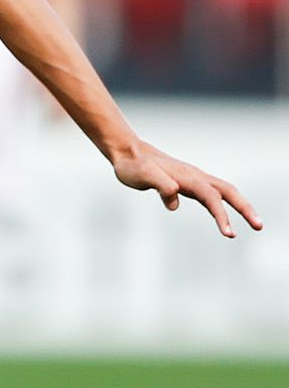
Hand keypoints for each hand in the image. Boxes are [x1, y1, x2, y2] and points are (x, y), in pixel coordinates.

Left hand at [111, 141, 263, 238]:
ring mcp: (193, 179)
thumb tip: (174, 196)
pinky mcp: (188, 183)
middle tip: (259, 226)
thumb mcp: (141, 175)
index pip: (211, 197)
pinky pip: (212, 194)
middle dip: (245, 208)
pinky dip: (223, 205)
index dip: (222, 215)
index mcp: (187, 177)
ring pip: (223, 191)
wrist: (127, 153)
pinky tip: (224, 217)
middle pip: (228, 191)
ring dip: (240, 206)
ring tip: (253, 223)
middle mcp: (195, 176)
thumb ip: (158, 184)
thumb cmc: (133, 166)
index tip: (230, 234)